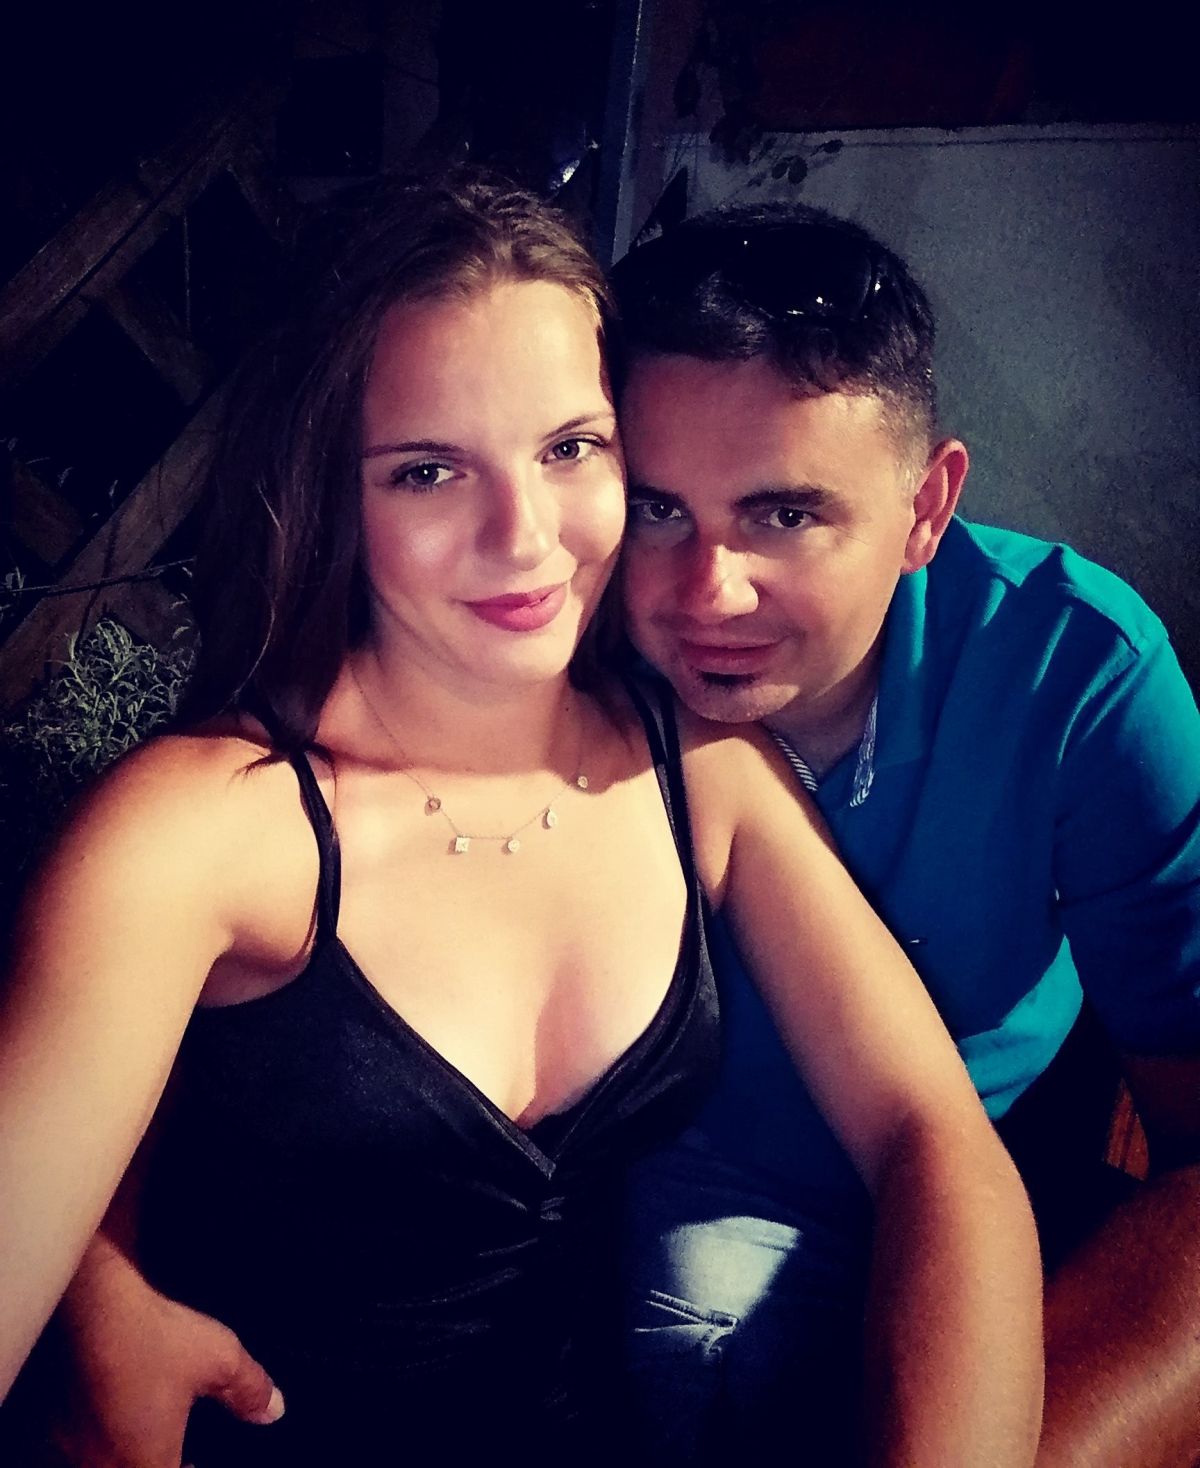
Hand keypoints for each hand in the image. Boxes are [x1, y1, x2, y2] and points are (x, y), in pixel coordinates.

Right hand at [52, 1239, 282, 1467]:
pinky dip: (99, 1435)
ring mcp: (68, 1441)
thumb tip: (272, 1411)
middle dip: (156, 1463)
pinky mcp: (50, 1414)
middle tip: (179, 1456)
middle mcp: (98, 1462)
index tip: (196, 1464)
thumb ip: (249, 1390)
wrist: (92, 1302)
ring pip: (98, 1461)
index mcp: (142, 1462)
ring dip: (125, 1453)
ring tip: (147, 1434)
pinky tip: (114, 1409)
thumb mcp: (219, 1360)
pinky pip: (76, 1441)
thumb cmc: (154, 1338)